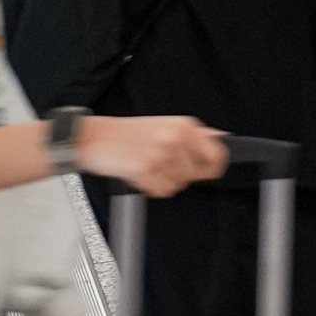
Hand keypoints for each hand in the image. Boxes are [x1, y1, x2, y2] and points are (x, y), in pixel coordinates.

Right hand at [74, 113, 226, 196]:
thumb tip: (221, 139)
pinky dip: (151, 187)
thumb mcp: (165, 125)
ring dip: (164, 181)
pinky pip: (161, 191)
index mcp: (184, 125)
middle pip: (197, 174)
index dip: (213, 168)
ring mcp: (159, 153)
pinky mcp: (144, 169)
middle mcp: (174, 138)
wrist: (94, 138)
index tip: (206, 171)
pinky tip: (140, 173)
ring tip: (149, 165)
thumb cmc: (128, 133)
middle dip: (182, 175)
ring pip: (178, 184)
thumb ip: (194, 135)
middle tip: (163, 165)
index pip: (217, 155)